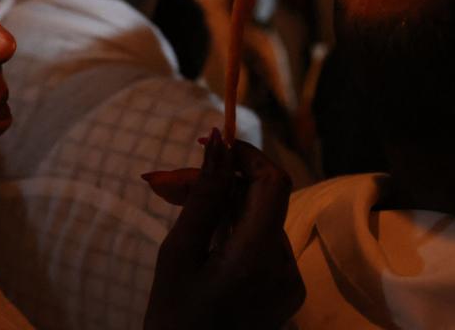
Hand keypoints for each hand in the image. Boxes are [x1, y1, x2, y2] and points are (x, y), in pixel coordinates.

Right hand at [143, 129, 304, 329]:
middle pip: (259, 199)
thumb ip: (204, 194)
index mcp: (258, 256)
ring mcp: (289, 282)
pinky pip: (262, 244)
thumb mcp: (178, 253)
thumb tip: (218, 141)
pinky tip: (201, 238)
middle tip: (165, 183)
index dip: (245, 155)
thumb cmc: (173, 318)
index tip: (210, 147)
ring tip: (176, 206)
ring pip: (259, 219)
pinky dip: (233, 231)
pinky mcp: (285, 292)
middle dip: (218, 182)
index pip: (272, 180)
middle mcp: (284, 267)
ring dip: (222, 206)